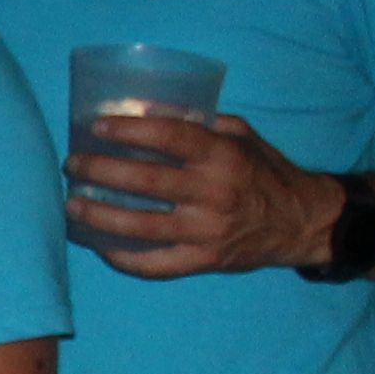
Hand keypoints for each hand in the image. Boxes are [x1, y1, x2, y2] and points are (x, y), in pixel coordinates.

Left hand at [65, 106, 346, 280]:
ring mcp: (207, 231)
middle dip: (100, 172)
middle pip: (145, 182)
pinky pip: (155, 264)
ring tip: (72, 206)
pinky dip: (123, 258)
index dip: (129, 131)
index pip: (170, 137)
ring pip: (141, 226)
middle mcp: (214, 193)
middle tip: (73, 165)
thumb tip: (144, 109)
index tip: (97, 128)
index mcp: (224, 156)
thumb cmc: (264, 171)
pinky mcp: (204, 261)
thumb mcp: (241, 135)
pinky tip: (99, 245)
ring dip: (99, 216)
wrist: (302, 221)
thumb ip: (198, 122)